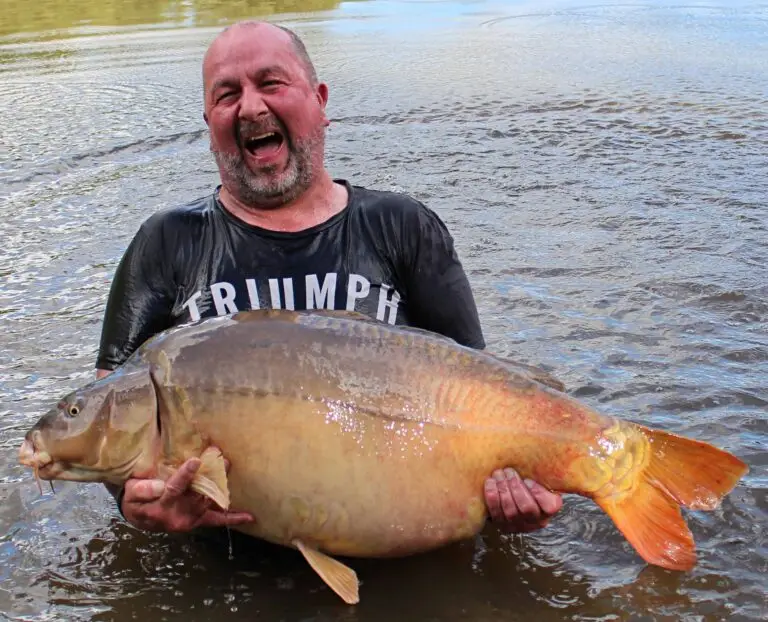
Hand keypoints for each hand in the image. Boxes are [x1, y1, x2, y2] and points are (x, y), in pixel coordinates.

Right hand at [120, 457, 253, 531]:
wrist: (140, 519)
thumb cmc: (136, 501)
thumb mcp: (131, 494)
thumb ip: (143, 490)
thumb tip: (159, 486)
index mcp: (161, 507)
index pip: (175, 489)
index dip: (185, 475)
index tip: (195, 461)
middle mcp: (179, 516)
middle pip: (197, 494)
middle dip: (209, 475)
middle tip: (220, 458)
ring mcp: (190, 521)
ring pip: (208, 501)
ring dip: (220, 485)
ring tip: (227, 465)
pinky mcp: (198, 522)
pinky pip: (216, 521)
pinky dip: (232, 519)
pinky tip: (249, 517)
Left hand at [484, 468, 562, 532]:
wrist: (508, 492)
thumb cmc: (526, 479)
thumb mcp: (538, 475)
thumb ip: (543, 470)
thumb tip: (552, 447)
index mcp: (548, 508)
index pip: (550, 507)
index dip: (539, 494)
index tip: (528, 480)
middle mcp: (535, 521)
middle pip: (527, 508)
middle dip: (516, 488)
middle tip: (509, 471)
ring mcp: (518, 525)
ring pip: (511, 512)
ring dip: (503, 490)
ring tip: (498, 474)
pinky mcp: (502, 525)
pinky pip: (496, 513)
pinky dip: (492, 497)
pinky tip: (490, 482)